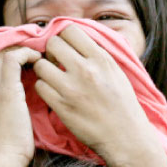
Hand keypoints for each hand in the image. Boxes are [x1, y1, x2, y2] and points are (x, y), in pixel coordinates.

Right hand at [0, 46, 41, 166]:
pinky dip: (26, 54)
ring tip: (36, 54)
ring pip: (1, 53)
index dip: (4, 58)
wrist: (4, 161)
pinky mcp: (5, 91)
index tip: (22, 59)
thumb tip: (19, 102)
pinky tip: (37, 60)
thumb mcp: (0, 124)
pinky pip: (12, 59)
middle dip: (13, 49)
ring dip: (21, 50)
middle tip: (32, 52)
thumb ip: (3, 109)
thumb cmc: (8, 150)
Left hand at [33, 25, 154, 164]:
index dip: (64, 37)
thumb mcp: (116, 71)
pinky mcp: (62, 107)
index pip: (70, 29)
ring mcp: (72, 89)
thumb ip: (98, 54)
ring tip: (52, 79)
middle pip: (52, 44)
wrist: (126, 137)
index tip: (65, 48)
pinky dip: (43, 88)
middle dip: (50, 51)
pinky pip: (40, 87)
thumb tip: (79, 38)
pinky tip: (53, 93)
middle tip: (55, 62)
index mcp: (101, 58)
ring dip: (44, 70)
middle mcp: (86, 70)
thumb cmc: (123, 105)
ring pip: (41, 65)